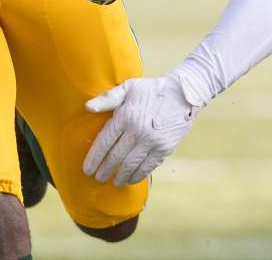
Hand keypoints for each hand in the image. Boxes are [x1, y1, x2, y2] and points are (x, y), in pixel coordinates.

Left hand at [83, 72, 201, 186]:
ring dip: (120, 176)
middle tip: (98, 178)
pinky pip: (148, 166)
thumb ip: (107, 98)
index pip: (104, 142)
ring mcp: (151, 141)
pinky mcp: (164, 148)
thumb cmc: (151, 91)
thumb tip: (87, 107)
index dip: (94, 158)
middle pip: (115, 157)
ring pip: (131, 165)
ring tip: (114, 182)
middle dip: (104, 170)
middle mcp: (137, 131)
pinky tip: (131, 179)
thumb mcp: (128, 88)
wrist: (183, 94)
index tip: (87, 169)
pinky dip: (138, 175)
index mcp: (125, 116)